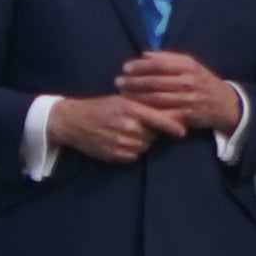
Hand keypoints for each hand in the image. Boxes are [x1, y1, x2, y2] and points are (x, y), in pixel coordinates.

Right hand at [46, 94, 186, 163]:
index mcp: (130, 108)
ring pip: (144, 146)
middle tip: (137, 125)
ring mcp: (121, 141)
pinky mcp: (114, 154)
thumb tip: (166, 112)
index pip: (158, 119)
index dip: (172, 126)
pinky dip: (131, 151)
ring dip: (141, 142)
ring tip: (125, 132)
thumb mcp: (120, 99)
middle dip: (150, 132)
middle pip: (153, 135)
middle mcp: (127, 125)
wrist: (73, 121)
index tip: (183, 132)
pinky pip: (133, 156)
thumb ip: (141, 105)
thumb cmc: (100, 107)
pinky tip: (119, 141)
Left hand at [115, 51, 240, 131]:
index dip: (140, 66)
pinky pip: (163, 114)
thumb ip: (168, 58)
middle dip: (133, 82)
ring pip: (156, 99)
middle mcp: (188, 82)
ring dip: (136, 97)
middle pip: (154, 82)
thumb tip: (145, 55)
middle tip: (118, 82)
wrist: (223, 104)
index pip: (158, 64)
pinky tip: (136, 110)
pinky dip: (148, 113)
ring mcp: (187, 100)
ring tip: (122, 94)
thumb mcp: (191, 64)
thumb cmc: (202, 81)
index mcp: (188, 67)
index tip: (125, 68)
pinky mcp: (185, 116)